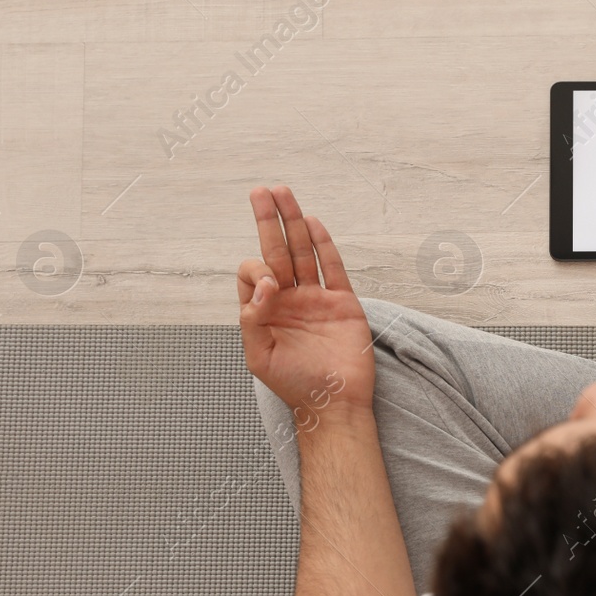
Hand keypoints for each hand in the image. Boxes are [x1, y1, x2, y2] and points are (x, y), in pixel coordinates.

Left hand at [237, 186, 376, 421]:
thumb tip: (265, 283)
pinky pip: (333, 268)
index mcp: (267, 311)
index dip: (256, 271)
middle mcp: (290, 300)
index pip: (253, 273)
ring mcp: (317, 299)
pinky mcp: (343, 304)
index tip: (270, 288)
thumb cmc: (293, 384)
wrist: (335, 404)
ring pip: (303, 252)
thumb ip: (252, 317)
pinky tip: (313, 223)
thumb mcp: (258, 356)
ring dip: (293, 222)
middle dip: (268, 220)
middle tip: (261, 191)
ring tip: (283, 193)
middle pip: (277, 250)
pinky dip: (324, 245)